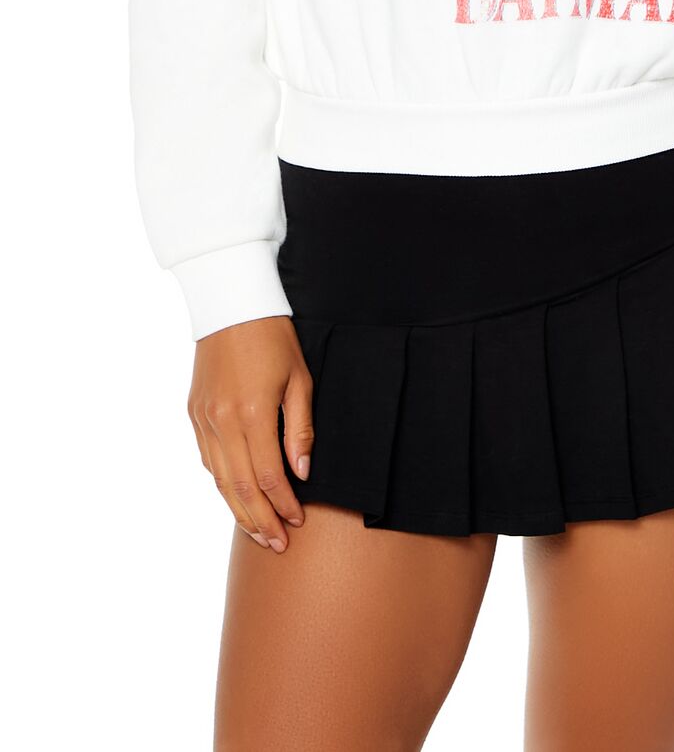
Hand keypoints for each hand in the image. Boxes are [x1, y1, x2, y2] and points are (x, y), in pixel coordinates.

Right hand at [187, 316, 313, 552]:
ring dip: (239, 510)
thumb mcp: (299, 379)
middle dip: (261, 520)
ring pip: (219, 479)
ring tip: (258, 532)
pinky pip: (207, 460)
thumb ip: (300, 428)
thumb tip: (302, 472)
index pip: (268, 476)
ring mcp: (203, 419)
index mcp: (252, 413)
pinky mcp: (194, 414)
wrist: (231, 305)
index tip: (299, 522)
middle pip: (240, 487)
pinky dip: (222, 484)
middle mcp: (222, 422)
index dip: (284, 504)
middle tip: (278, 544)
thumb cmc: (274, 338)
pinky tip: (236, 498)